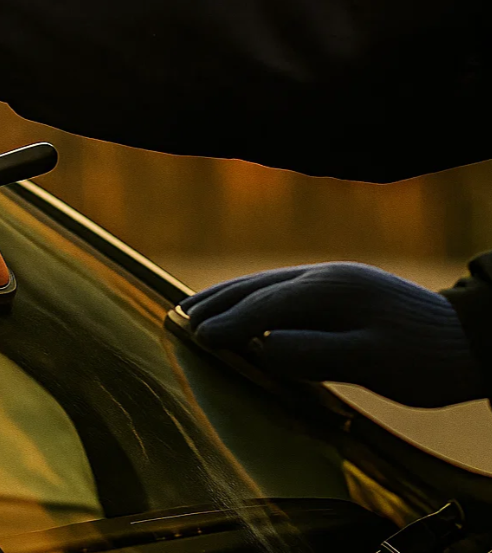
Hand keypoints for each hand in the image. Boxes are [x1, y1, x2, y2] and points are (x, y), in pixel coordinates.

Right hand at [180, 262, 484, 407]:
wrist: (473, 339)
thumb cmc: (426, 359)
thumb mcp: (375, 362)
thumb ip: (317, 353)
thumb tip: (263, 346)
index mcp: (330, 291)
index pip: (264, 306)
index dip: (227, 323)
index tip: (194, 339)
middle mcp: (324, 276)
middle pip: (255, 286)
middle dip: (215, 301)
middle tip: (176, 319)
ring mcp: (332, 279)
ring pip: (265, 283)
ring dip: (227, 295)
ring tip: (193, 308)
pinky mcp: (339, 289)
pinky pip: (279, 290)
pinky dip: (250, 298)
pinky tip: (242, 308)